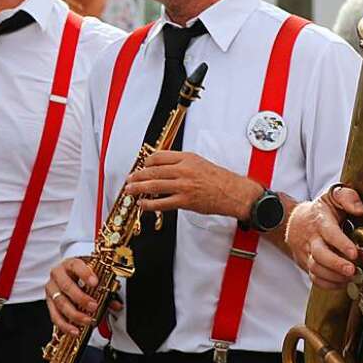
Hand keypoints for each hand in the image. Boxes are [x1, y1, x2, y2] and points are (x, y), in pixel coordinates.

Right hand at [45, 257, 120, 335]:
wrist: (67, 274)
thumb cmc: (81, 274)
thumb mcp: (92, 276)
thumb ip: (105, 289)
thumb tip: (116, 304)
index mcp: (70, 264)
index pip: (76, 266)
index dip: (85, 274)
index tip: (95, 283)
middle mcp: (58, 274)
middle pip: (67, 286)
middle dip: (81, 298)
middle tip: (94, 306)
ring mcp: (52, 288)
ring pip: (61, 302)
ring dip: (75, 314)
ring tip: (87, 320)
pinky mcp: (49, 302)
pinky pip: (55, 316)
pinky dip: (65, 325)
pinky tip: (75, 330)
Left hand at [124, 150, 261, 220]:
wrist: (232, 192)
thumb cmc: (219, 179)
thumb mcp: (200, 163)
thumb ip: (183, 163)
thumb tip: (165, 167)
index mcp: (187, 158)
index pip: (159, 157)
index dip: (147, 162)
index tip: (142, 166)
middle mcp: (183, 170)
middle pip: (153, 171)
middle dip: (137, 175)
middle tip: (130, 179)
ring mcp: (183, 186)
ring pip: (154, 186)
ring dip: (138, 188)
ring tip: (130, 191)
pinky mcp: (184, 201)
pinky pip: (162, 203)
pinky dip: (149, 204)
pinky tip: (143, 205)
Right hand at [286, 185, 362, 288]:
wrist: (294, 221)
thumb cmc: (319, 211)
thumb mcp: (333, 196)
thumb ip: (348, 197)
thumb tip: (360, 209)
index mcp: (320, 221)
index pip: (329, 233)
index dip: (341, 243)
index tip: (354, 252)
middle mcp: (312, 239)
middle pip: (320, 255)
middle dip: (337, 265)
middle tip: (352, 270)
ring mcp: (307, 253)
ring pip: (316, 269)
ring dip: (335, 276)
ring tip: (351, 277)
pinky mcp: (306, 265)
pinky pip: (314, 278)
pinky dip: (329, 284)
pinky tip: (342, 282)